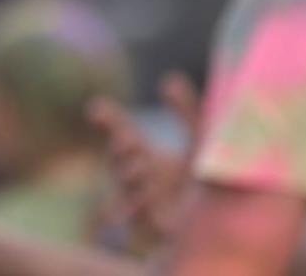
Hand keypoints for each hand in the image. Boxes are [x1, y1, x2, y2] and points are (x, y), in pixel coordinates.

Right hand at [89, 71, 201, 251]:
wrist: (209, 227)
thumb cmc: (198, 182)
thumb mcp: (198, 142)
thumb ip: (187, 112)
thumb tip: (169, 78)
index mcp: (144, 153)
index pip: (119, 130)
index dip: (108, 118)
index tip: (96, 108)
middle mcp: (137, 173)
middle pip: (119, 154)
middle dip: (121, 145)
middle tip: (128, 139)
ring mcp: (139, 197)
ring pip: (127, 181)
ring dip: (131, 173)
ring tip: (143, 165)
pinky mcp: (149, 221)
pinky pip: (136, 213)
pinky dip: (136, 207)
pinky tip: (143, 200)